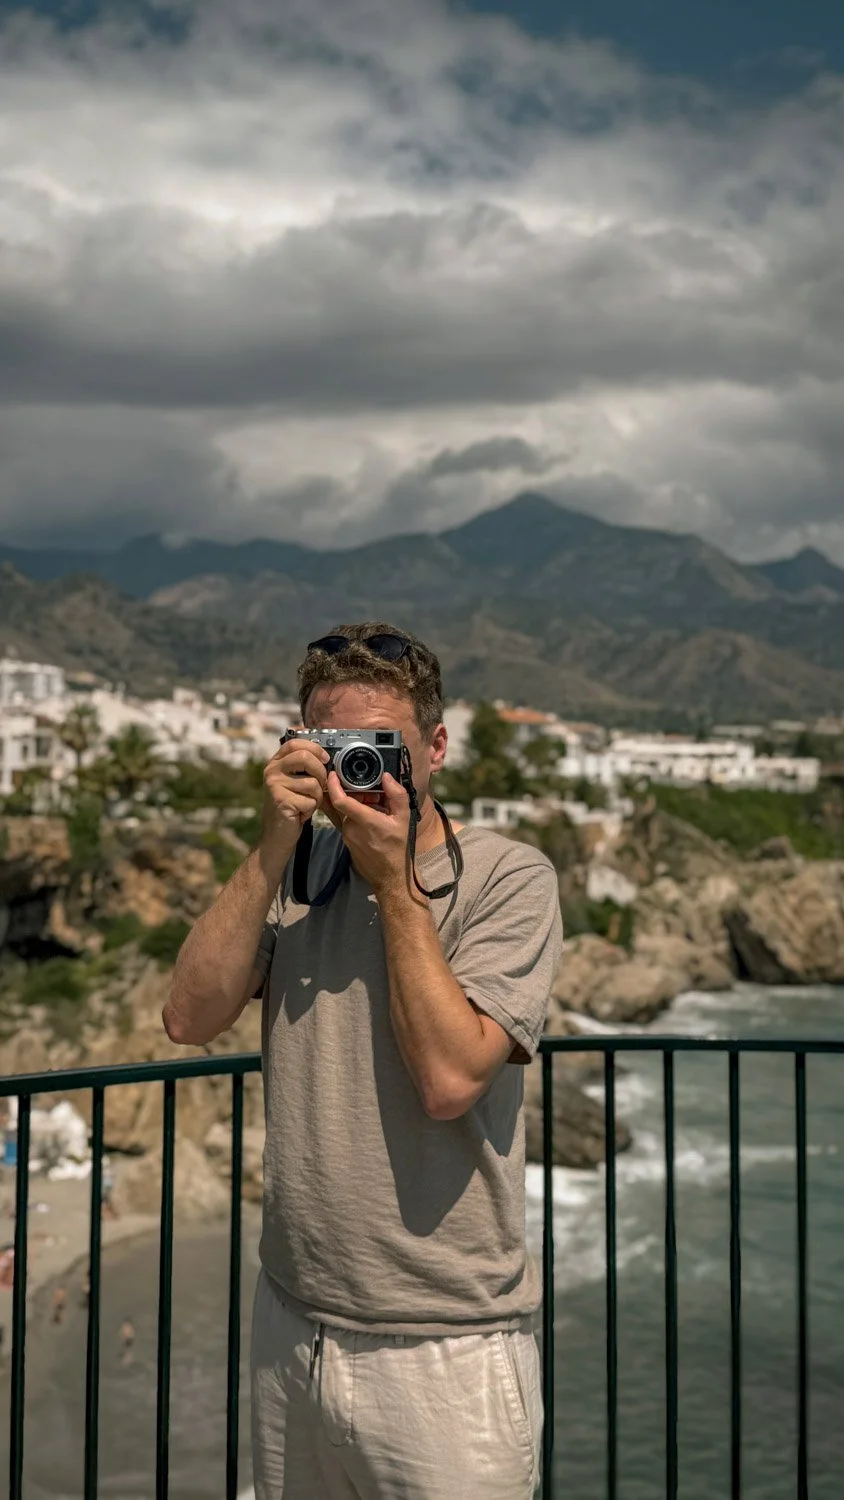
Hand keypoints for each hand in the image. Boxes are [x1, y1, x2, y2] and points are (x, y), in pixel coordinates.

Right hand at [260, 737, 328, 848]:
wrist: (276, 834)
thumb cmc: (290, 806)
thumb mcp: (292, 782)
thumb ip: (303, 767)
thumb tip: (327, 756)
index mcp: (275, 763)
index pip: (294, 743)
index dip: (314, 748)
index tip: (326, 759)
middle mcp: (272, 771)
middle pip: (305, 757)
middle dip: (321, 773)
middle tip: (320, 786)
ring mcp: (275, 786)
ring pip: (312, 783)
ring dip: (317, 797)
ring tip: (306, 804)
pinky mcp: (282, 801)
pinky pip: (310, 800)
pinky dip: (311, 809)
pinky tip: (301, 813)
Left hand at [326, 771, 414, 897]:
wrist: (389, 876)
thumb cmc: (398, 848)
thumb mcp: (404, 819)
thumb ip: (397, 795)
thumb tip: (387, 777)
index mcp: (365, 821)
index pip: (340, 800)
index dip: (333, 785)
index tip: (333, 773)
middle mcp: (351, 828)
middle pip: (342, 802)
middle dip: (350, 790)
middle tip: (366, 786)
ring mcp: (346, 835)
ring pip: (344, 812)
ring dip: (354, 803)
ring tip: (372, 802)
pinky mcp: (345, 840)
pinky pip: (345, 821)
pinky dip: (353, 814)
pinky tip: (369, 815)